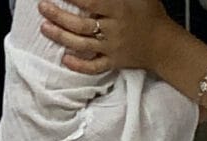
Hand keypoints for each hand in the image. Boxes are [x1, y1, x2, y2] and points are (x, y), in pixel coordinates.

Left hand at [38, 0, 175, 74]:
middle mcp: (113, 30)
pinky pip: (95, 67)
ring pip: (83, 44)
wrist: (163, 45)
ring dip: (62, 37)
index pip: (90, 2)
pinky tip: (65, 60)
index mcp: (118, 9)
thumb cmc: (149, 14)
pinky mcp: (114, 62)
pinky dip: (79, 66)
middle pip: (81, 24)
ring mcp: (112, 48)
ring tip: (45, 28)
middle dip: (59, 15)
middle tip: (43, 7)